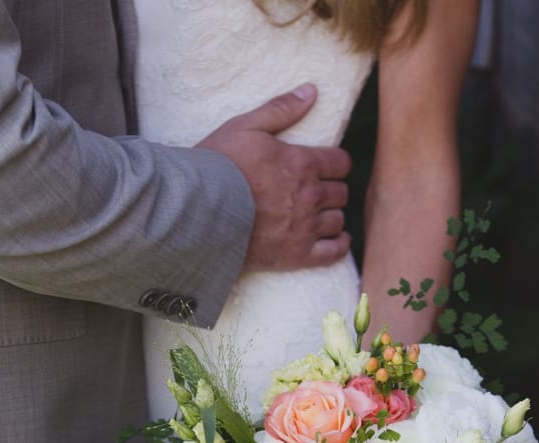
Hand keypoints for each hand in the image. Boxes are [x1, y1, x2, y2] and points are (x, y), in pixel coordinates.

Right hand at [197, 84, 351, 270]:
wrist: (197, 211)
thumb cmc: (218, 166)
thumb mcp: (245, 127)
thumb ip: (281, 109)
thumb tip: (312, 91)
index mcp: (302, 163)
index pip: (341, 163)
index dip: (335, 163)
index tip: (325, 167)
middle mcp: (310, 195)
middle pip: (341, 193)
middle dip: (331, 190)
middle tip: (315, 192)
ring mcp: (304, 227)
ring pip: (338, 220)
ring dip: (330, 216)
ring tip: (317, 216)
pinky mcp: (296, 255)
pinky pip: (333, 252)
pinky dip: (338, 246)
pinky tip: (333, 240)